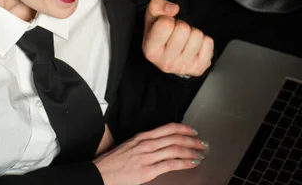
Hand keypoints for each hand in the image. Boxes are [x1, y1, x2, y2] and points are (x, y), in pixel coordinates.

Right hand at [93, 123, 207, 184]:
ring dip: (191, 151)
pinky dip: (184, 163)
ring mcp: (147, 157)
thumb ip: (144, 144)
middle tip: (202, 143)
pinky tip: (191, 163)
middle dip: (192, 140)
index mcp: (142, 137)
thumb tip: (159, 144)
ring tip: (200, 153)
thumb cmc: (112, 162)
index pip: (168, 128)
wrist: (99, 174)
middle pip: (175, 137)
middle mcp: (146, 144)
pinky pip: (170, 164)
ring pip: (175, 149)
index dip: (184, 128)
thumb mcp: (129, 146)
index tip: (193, 131)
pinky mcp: (147, 171)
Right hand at [142, 0, 213, 75]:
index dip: (167, 19)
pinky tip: (193, 47)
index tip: (166, 27)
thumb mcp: (152, 19)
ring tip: (185, 40)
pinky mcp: (199, 68)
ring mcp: (183, 67)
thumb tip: (174, 9)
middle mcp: (166, 62)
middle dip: (181, 26)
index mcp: (151, 50)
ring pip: (197, 35)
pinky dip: (203, 41)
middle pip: (184, 29)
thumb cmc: (160, 36)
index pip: (166, 24)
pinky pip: (209, 42)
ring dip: (192, 33)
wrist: (169, 58)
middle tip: (176, 34)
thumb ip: (157, 6)